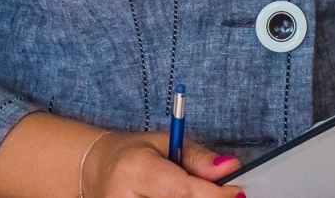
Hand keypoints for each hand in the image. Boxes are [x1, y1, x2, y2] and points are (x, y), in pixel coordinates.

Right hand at [80, 131, 245, 197]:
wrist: (97, 171)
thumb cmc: (133, 154)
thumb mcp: (164, 142)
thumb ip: (197, 158)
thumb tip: (230, 167)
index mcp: (135, 170)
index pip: (181, 190)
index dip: (214, 195)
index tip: (238, 193)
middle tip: (221, 194)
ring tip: (182, 191)